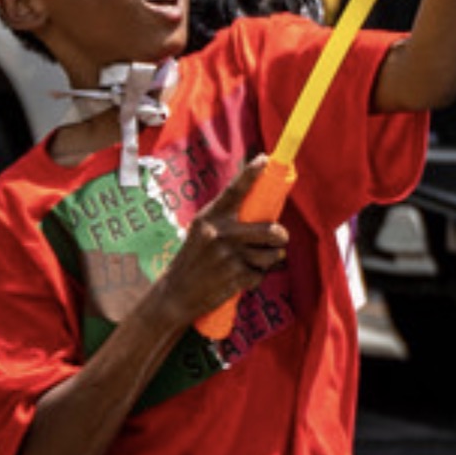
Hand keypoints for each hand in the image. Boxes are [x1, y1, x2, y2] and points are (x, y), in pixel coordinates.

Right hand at [156, 156, 289, 323]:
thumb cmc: (192, 260)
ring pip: (270, 255)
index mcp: (210, 218)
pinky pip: (260, 275)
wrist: (174, 294)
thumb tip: (260, 213)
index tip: (264, 159)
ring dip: (269, 260)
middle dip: (281, 236)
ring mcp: (229, 256)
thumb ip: (225, 221)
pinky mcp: (235, 277)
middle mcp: (220, 233)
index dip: (250, 174)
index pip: (234, 191)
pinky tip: (240, 278)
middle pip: (270, 230)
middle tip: (279, 239)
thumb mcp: (202, 233)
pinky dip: (255, 278)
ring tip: (255, 261)